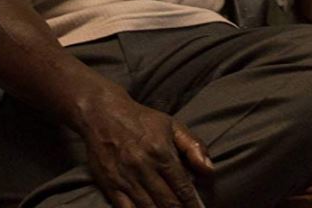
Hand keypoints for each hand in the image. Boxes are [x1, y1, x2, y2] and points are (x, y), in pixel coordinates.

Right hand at [77, 83, 214, 207]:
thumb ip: (194, 147)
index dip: (193, 205)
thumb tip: (209, 170)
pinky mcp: (109, 185)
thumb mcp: (172, 126)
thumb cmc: (141, 120)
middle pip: (167, 203)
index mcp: (161, 153)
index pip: (183, 188)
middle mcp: (144, 168)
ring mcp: (125, 179)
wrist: (102, 114)